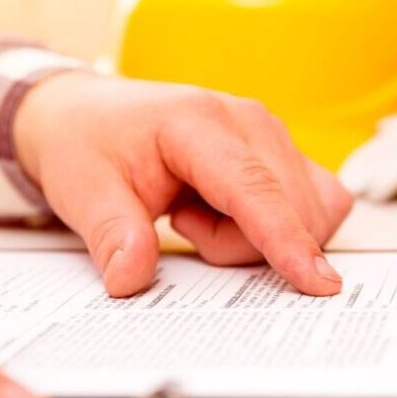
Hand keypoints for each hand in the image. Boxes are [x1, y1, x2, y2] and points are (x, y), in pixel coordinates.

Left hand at [13, 73, 352, 297]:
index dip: (287, 238)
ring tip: (198, 215)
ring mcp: (271, 135)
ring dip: (259, 237)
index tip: (315, 281)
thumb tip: (130, 279)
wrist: (89, 115)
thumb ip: (111, 234)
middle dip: (240, 246)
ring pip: (307, 212)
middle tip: (181, 225)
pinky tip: (231, 216)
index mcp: (198, 121)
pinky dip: (281, 228)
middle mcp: (248, 121)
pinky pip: (314, 205)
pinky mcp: (282, 154)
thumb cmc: (89, 142)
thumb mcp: (81, 188)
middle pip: (290, 210)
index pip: (255, 187)